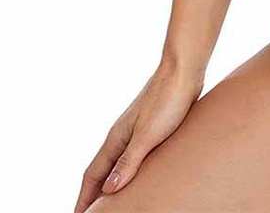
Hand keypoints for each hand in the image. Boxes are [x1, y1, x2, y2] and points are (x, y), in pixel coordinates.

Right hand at [74, 61, 203, 212]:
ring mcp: (137, 130)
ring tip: (115, 200)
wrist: (185, 70)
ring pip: (119, 162)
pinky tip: (142, 174)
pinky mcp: (154, 126)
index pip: (93, 175)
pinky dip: (131, 169)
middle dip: (95, 193)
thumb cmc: (167, 100)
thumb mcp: (148, 135)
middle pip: (103, 171)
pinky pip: (136, 154)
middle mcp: (123, 135)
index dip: (84, 198)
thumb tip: (109, 190)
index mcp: (116, 138)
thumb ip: (129, 161)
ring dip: (113, 182)